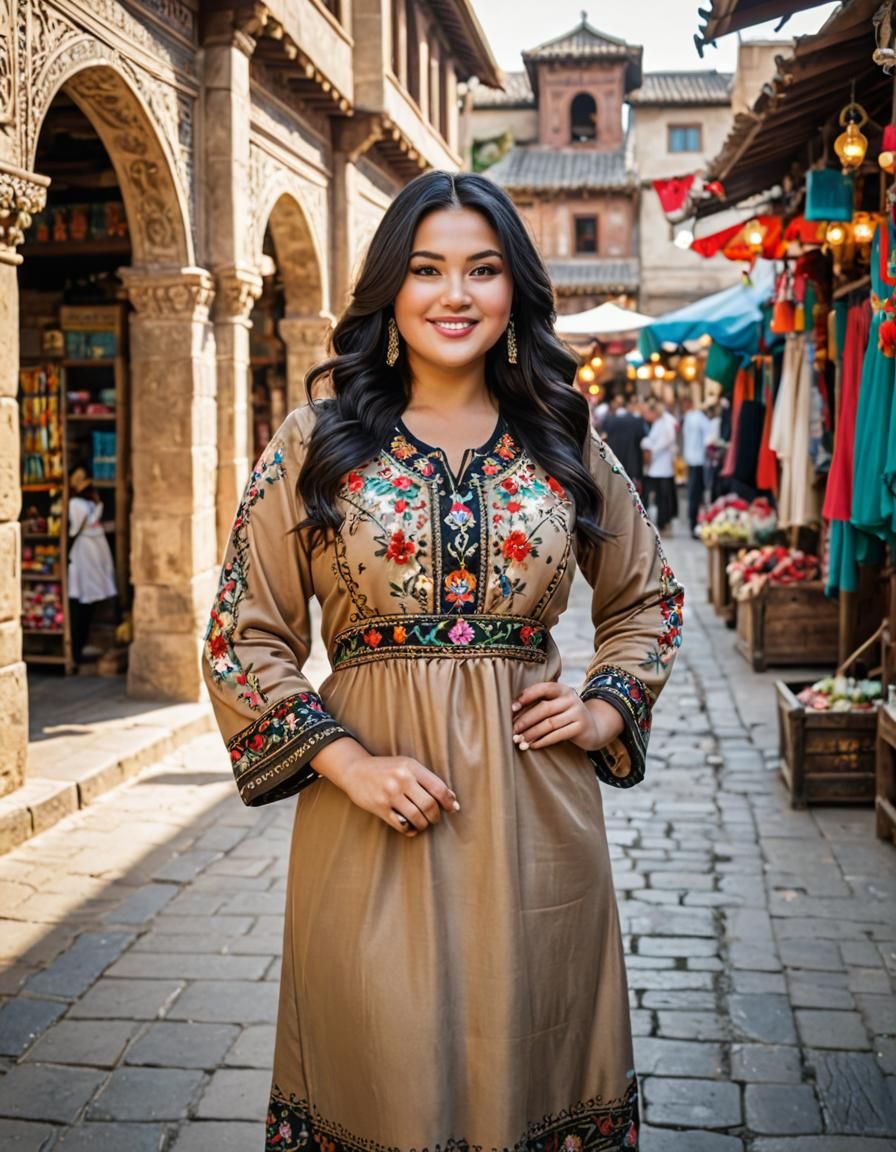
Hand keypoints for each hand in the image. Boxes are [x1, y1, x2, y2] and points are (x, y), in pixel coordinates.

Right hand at [312, 737, 458, 836]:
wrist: (355, 771)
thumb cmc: (386, 769)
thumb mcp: (406, 765)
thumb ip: (427, 779)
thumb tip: (452, 799)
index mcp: (410, 766)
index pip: (438, 787)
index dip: (448, 801)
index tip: (452, 808)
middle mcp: (401, 779)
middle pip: (429, 804)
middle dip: (436, 815)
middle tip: (435, 818)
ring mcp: (389, 794)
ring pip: (417, 817)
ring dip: (424, 824)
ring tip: (423, 823)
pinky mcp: (380, 807)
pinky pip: (402, 825)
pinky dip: (410, 829)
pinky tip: (411, 826)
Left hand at [511, 682, 623, 752]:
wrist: (593, 728)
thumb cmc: (565, 716)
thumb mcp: (556, 705)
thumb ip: (539, 704)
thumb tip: (513, 712)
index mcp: (562, 689)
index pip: (542, 688)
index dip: (526, 696)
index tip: (512, 708)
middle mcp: (571, 698)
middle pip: (544, 708)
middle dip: (525, 721)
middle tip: (512, 731)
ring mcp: (577, 712)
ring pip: (549, 723)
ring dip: (532, 733)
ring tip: (519, 741)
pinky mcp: (580, 727)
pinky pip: (557, 735)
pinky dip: (543, 741)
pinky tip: (533, 745)